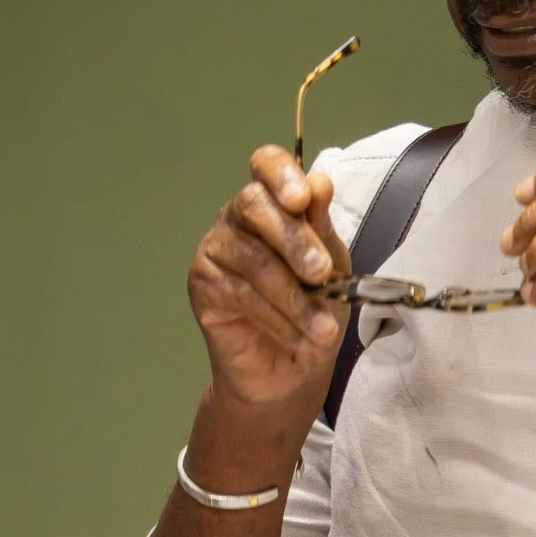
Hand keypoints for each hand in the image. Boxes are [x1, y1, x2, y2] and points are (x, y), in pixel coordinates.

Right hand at [186, 146, 349, 416]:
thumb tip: (319, 182)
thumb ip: (322, 228)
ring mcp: (215, 250)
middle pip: (253, 204)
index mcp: (273, 203)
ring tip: (323, 329)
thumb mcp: (332, 269)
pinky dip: (277, 318)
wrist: (292, 370)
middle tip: (321, 274)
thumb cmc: (314, 311)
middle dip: (293, 240)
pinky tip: (299, 337)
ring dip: (293, 296)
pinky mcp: (202, 285)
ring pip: (252, 257)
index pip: (265, 166)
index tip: (302, 197)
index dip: (280, 173)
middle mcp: (238, 218)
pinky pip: (239, 293)